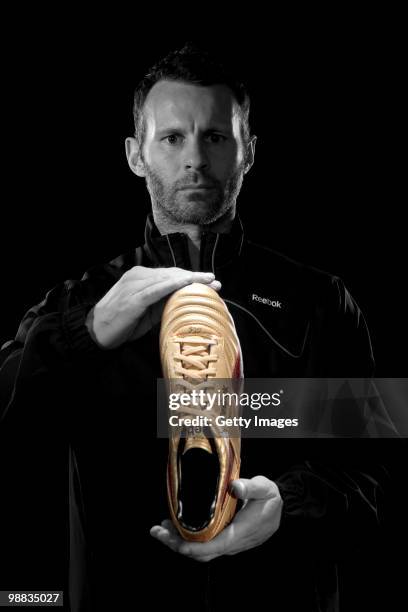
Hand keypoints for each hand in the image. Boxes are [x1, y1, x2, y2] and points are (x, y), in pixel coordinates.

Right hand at [86, 266, 220, 348]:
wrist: (96, 332)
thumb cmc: (122, 323)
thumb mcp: (147, 312)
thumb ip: (163, 303)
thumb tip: (185, 301)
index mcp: (141, 277)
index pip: (170, 274)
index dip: (191, 277)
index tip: (210, 281)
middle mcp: (137, 277)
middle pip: (171, 274)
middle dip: (195, 278)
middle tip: (216, 282)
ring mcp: (134, 286)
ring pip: (166, 279)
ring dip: (189, 281)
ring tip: (207, 284)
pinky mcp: (132, 298)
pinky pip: (156, 290)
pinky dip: (173, 286)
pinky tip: (186, 285)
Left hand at [150, 476, 281, 561]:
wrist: (280, 508)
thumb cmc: (270, 498)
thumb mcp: (265, 489)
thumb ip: (250, 487)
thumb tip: (234, 486)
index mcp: (240, 533)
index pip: (213, 546)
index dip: (194, 547)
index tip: (177, 543)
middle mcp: (231, 542)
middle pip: (201, 552)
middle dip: (177, 544)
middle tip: (157, 531)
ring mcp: (226, 542)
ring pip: (199, 550)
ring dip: (178, 541)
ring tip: (160, 529)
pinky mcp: (223, 538)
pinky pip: (202, 544)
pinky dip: (186, 538)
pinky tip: (175, 526)